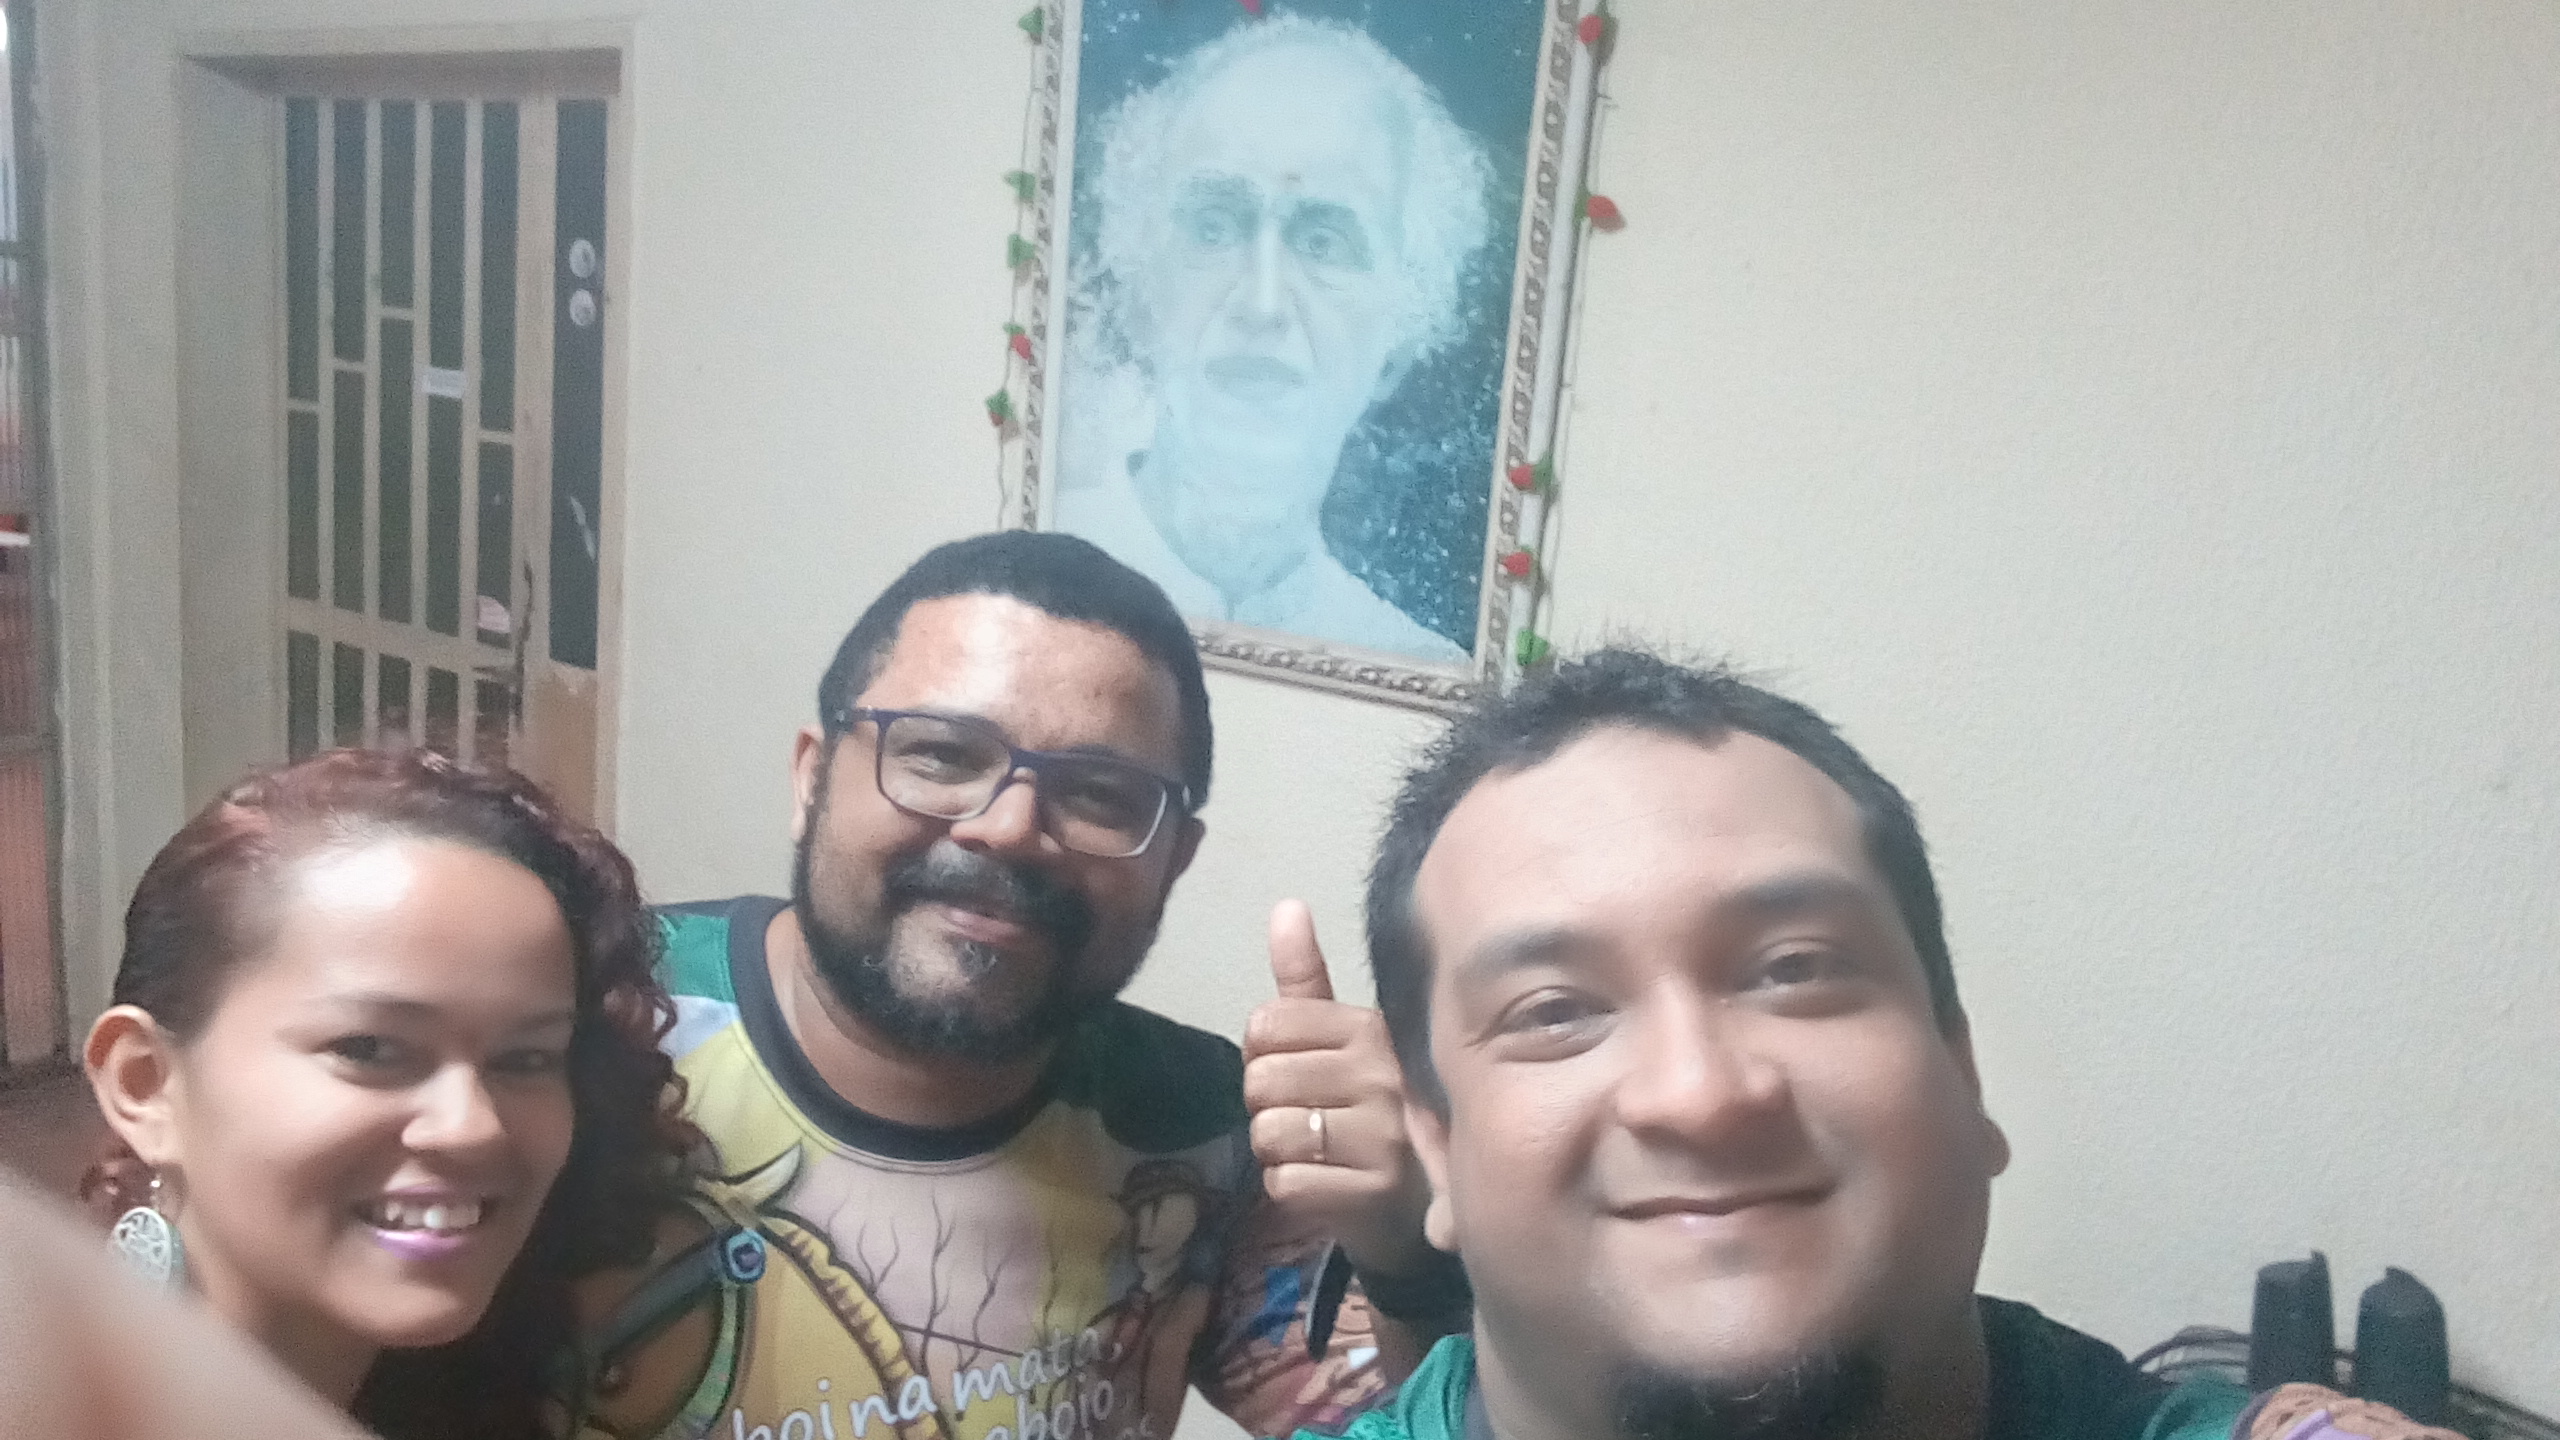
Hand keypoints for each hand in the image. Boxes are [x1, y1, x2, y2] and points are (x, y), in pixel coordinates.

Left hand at [1243, 898, 1434, 1278]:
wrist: (1420, 1206)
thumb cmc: (1371, 1113)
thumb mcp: (1343, 1040)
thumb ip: (1307, 979)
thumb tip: (1286, 904)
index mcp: (1370, 1028)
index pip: (1265, 1025)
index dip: (1262, 1054)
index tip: (1296, 1071)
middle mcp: (1381, 1074)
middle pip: (1261, 1081)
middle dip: (1266, 1106)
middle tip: (1306, 1117)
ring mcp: (1383, 1136)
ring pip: (1268, 1133)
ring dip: (1277, 1151)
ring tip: (1315, 1151)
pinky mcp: (1373, 1193)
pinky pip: (1284, 1182)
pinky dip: (1292, 1188)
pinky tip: (1325, 1184)